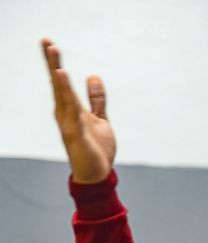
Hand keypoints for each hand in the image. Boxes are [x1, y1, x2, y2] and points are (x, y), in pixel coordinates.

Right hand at [41, 39, 115, 183]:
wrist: (97, 175)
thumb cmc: (95, 148)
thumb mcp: (99, 118)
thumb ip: (96, 99)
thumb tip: (93, 75)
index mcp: (70, 109)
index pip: (61, 82)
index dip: (55, 63)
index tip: (49, 43)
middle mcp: (65, 114)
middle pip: (58, 85)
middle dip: (52, 63)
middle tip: (46, 41)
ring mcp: (69, 124)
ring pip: (64, 97)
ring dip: (60, 79)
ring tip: (56, 59)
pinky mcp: (77, 136)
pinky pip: (73, 115)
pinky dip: (70, 101)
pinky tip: (68, 90)